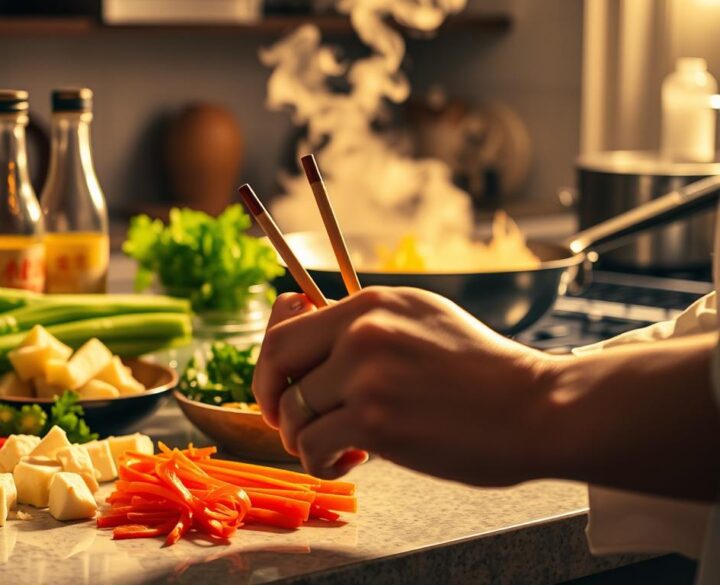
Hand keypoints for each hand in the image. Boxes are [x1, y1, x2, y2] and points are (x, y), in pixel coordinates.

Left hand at [253, 287, 553, 485]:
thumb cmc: (483, 373)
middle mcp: (363, 330)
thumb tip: (310, 331)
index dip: (271, 358)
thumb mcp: (422, 319)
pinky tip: (348, 462)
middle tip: (282, 421)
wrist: (537, 408)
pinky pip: (313, 445)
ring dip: (301, 438)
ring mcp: (367, 374)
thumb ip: (368, 324)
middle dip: (267, 396)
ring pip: (293, 410)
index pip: (287, 321)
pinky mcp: (375, 420)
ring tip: (335, 448)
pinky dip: (320, 462)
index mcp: (372, 303)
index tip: (280, 383)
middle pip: (274, 358)